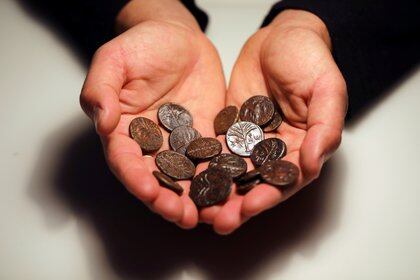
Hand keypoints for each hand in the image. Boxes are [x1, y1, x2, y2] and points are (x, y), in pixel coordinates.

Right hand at [80, 0, 225, 228]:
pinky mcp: (206, 137)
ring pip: (186, 178)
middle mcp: (151, 144)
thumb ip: (102, 89)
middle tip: (182, 216)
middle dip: (168, 200)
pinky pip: (213, 160)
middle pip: (157, 179)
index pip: (126, 161)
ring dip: (196, 199)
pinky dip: (221, 177)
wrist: (179, 38)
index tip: (148, 191)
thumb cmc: (143, 45)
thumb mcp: (114, 60)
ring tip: (209, 215)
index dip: (135, 178)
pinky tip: (232, 191)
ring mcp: (180, 143)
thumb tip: (103, 121)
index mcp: (124, 130)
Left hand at [200, 10, 347, 233]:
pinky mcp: (230, 130)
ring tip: (198, 209)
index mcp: (304, 147)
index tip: (248, 208)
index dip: (268, 196)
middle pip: (257, 183)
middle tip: (218, 220)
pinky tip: (189, 177)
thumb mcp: (326, 88)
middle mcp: (276, 150)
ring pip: (234, 173)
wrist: (279, 38)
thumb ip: (325, 125)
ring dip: (218, 192)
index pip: (286, 180)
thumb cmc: (308, 59)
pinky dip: (204, 166)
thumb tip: (315, 161)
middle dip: (238, 204)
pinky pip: (216, 151)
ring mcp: (251, 142)